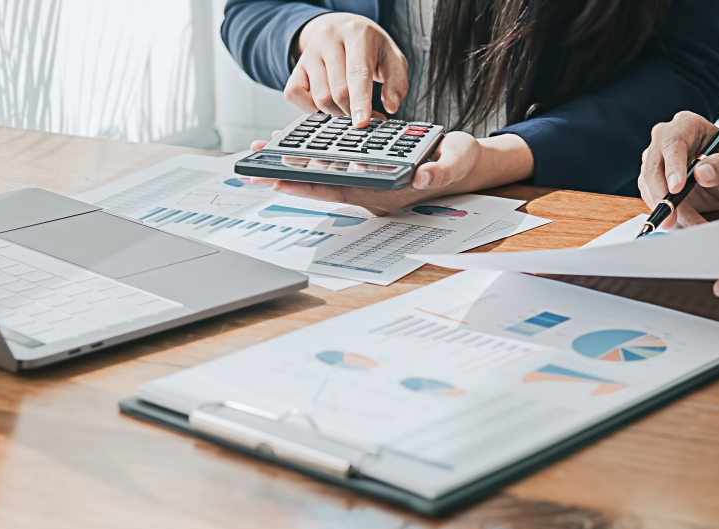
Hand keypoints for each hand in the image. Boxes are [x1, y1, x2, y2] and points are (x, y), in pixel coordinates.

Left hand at [248, 131, 484, 214]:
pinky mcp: (366, 172)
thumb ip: (439, 171)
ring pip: (323, 177)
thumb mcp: (455, 162)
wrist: (465, 164)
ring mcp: (367, 184)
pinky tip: (293, 144)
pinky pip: (332, 167)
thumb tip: (422, 176)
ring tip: (264, 152)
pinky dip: (311, 157)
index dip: (307, 184)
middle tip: (254, 166)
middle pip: (321, 186)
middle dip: (287, 176)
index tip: (278, 177)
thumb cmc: (459, 163)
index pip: (339, 190)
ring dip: (294, 166)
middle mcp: (370, 193)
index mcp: (385, 194)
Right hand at [286, 12, 408, 126]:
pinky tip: (326, 102)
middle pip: (338, 91)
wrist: (345, 30)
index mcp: (356, 33)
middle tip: (363, 113)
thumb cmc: (372, 48)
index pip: (357, 73)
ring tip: (348, 105)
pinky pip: (294, 94)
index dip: (360, 101)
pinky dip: (310, 108)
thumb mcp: (393, 58)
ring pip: (319, 97)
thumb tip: (391, 106)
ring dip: (336, 111)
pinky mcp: (297, 66)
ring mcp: (309, 51)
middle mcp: (329, 38)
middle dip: (352, 111)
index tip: (362, 122)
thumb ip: (397, 82)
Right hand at [638, 111, 718, 228]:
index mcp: (686, 125)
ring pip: (648, 186)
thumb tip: (702, 173)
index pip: (672, 143)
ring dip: (666, 210)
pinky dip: (666, 214)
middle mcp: (665, 139)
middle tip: (674, 219)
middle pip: (652, 167)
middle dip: (662, 196)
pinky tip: (683, 224)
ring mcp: (655, 160)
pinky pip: (652, 198)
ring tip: (691, 225)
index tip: (677, 188)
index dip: (673, 166)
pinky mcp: (651, 181)